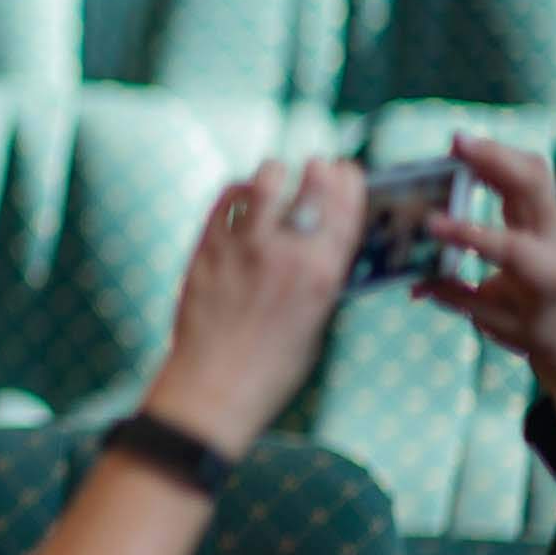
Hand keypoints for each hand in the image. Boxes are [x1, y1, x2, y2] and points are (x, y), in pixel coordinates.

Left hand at [141, 158, 366, 459]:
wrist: (213, 387)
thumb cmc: (271, 366)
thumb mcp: (315, 321)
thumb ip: (320, 278)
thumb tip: (322, 244)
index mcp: (322, 275)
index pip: (346, 207)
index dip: (348, 181)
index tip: (347, 170)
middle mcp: (286, 253)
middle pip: (310, 184)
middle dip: (316, 169)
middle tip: (314, 167)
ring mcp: (242, 247)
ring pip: (264, 180)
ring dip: (275, 173)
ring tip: (276, 179)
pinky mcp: (207, 248)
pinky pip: (225, 200)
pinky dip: (238, 190)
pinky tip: (243, 195)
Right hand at [421, 135, 555, 458]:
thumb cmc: (533, 328)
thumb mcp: (495, 323)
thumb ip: (456, 298)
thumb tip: (413, 283)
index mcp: (544, 274)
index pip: (509, 247)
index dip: (468, 233)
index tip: (430, 224)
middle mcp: (555, 239)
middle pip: (533, 186)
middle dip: (494, 159)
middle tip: (454, 144)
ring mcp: (553, 220)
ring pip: (533, 171)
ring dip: (495, 153)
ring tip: (457, 145)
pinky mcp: (545, 210)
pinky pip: (527, 173)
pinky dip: (498, 158)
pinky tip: (468, 155)